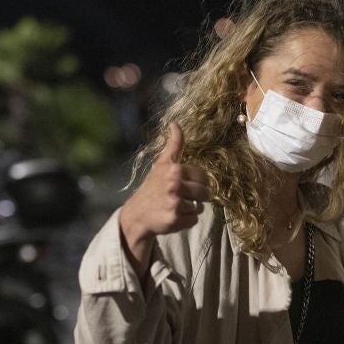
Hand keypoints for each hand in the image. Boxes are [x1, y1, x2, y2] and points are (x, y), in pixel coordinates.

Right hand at [119, 121, 210, 245]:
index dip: (197, 182)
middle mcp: (174, 185)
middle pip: (205, 193)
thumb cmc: (152, 187)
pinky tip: (173, 217)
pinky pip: (194, 220)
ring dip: (190, 209)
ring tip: (175, 207)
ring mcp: (175, 202)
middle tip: (182, 198)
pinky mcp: (175, 219)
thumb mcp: (162, 164)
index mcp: (174, 169)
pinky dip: (186, 221)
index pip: (203, 177)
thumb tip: (175, 122)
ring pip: (200, 207)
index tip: (186, 185)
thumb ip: (174, 145)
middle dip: (197, 197)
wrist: (137, 214)